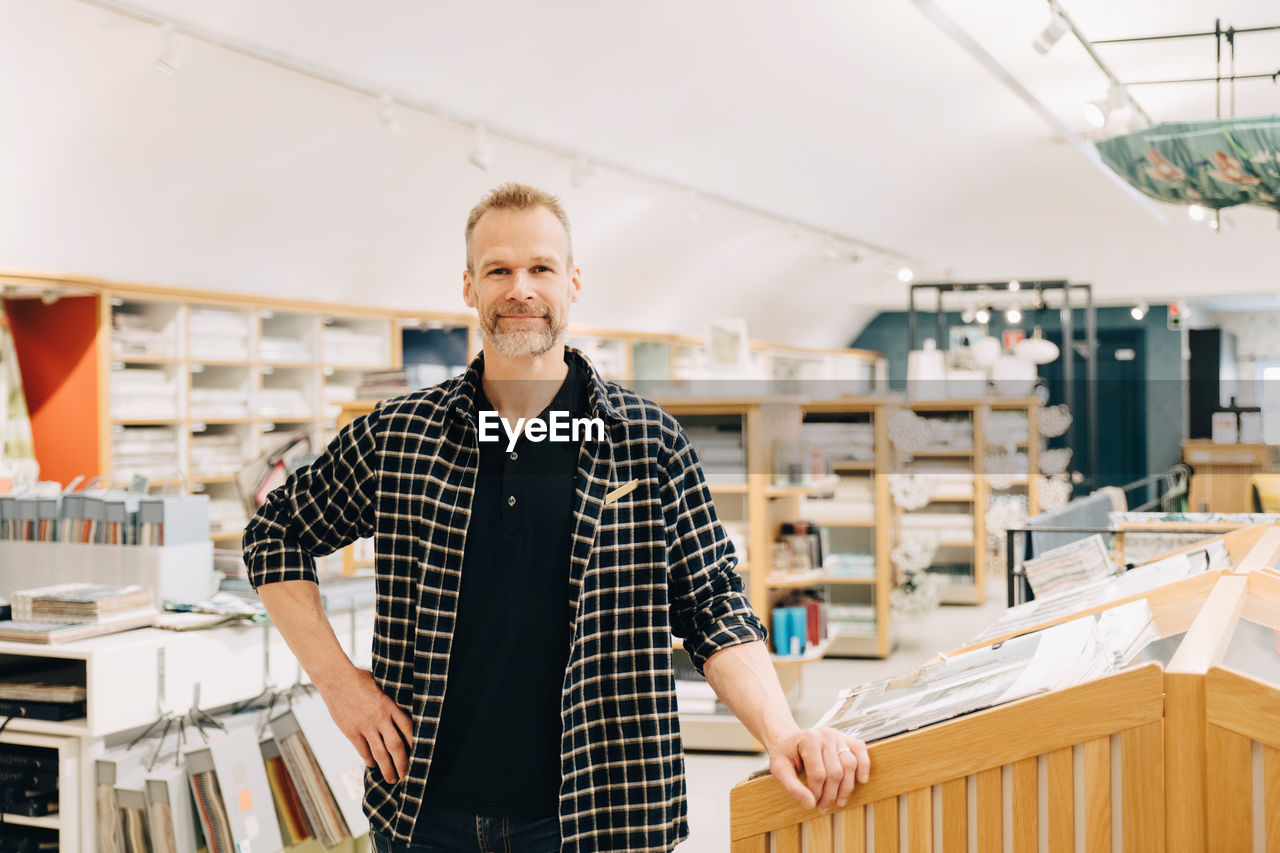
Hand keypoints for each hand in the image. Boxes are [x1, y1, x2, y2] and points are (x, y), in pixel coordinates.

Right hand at [318, 667, 413, 784]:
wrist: (336, 678)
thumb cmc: (359, 679)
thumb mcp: (380, 685)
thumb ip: (389, 699)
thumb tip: (400, 707)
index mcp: (390, 705)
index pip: (408, 727)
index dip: (415, 743)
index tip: (420, 754)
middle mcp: (380, 717)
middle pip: (396, 746)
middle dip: (403, 763)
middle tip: (407, 776)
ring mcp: (365, 726)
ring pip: (380, 753)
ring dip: (387, 769)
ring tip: (392, 779)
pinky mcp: (351, 731)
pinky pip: (363, 751)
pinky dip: (370, 760)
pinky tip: (374, 766)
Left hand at [768, 727, 869, 811]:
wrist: (788, 741)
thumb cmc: (785, 755)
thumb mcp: (779, 770)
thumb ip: (792, 787)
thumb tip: (810, 804)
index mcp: (808, 739)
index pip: (818, 774)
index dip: (816, 793)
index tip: (812, 802)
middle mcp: (825, 734)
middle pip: (835, 772)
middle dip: (830, 794)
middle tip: (824, 807)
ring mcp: (838, 735)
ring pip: (850, 764)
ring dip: (846, 788)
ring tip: (839, 801)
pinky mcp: (846, 738)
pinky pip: (860, 750)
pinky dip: (864, 765)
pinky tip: (861, 780)